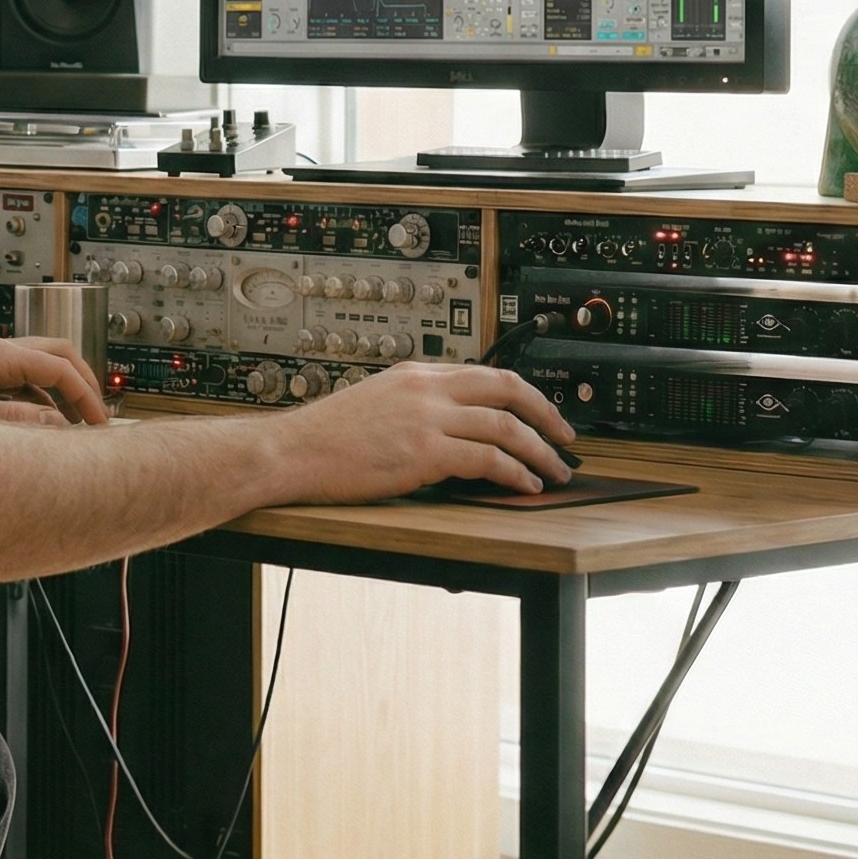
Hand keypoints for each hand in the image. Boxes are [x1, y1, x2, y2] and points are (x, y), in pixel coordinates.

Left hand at [0, 336, 111, 426]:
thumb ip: (16, 422)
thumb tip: (57, 426)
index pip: (59, 367)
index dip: (85, 395)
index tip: (98, 422)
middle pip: (59, 353)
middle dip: (83, 382)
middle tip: (97, 416)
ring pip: (43, 366)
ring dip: (63, 392)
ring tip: (76, 425)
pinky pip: (25, 382)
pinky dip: (42, 400)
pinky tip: (42, 428)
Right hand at [279, 362, 574, 501]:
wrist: (291, 451)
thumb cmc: (323, 437)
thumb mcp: (375, 403)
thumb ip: (413, 406)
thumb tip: (448, 428)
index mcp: (416, 374)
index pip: (485, 373)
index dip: (523, 393)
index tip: (540, 412)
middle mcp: (425, 388)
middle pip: (507, 388)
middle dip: (547, 413)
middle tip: (566, 436)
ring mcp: (426, 417)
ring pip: (505, 425)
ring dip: (539, 451)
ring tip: (554, 470)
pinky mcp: (423, 450)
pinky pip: (487, 459)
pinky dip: (514, 473)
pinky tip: (523, 486)